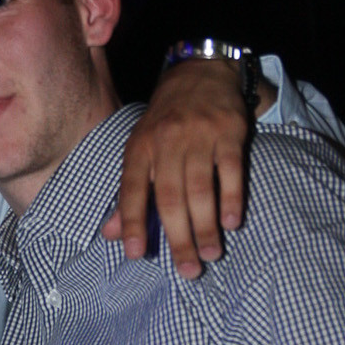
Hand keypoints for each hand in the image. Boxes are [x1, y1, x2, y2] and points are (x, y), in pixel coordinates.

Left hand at [102, 60, 253, 276]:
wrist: (199, 73)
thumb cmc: (164, 123)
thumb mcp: (140, 150)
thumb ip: (129, 193)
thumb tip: (111, 235)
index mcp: (139, 149)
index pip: (131, 190)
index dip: (131, 222)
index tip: (136, 254)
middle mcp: (165, 143)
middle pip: (169, 197)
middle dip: (178, 237)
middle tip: (189, 271)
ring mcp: (199, 136)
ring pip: (200, 188)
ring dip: (206, 225)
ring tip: (211, 254)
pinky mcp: (229, 131)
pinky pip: (231, 169)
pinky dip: (232, 197)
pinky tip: (232, 222)